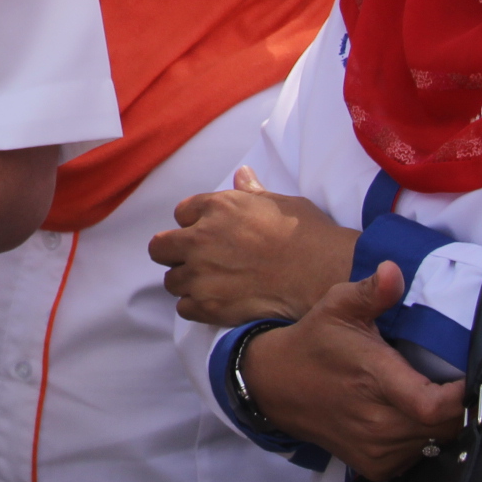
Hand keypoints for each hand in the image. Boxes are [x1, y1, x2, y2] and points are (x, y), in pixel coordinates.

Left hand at [152, 166, 359, 326]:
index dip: (194, 223)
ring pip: (171, 280)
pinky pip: (184, 308)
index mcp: (216, 207)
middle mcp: (200, 238)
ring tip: (212, 284)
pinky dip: (197, 307)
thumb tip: (242, 174)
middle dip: (174, 252)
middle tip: (198, 260)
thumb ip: (252, 192)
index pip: (181, 212)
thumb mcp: (280, 202)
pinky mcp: (209, 305)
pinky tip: (217, 303)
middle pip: (160, 247)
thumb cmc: (306, 234)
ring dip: (187, 282)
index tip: (209, 232)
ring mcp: (201, 273)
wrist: (322, 272)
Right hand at [244, 263, 463, 480]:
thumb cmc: (316, 342)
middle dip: (468, 409)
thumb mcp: (338, 306)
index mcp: (373, 379)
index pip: (432, 406)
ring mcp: (375, 449)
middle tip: (480, 387)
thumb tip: (393, 270)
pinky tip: (421, 418)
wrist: (276, 386)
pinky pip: (421, 458)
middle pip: (446, 427)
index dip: (465, 400)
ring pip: (438, 444)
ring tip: (451, 400)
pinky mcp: (374, 467)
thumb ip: (371, 291)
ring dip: (451, 425)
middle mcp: (375, 421)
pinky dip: (430, 440)